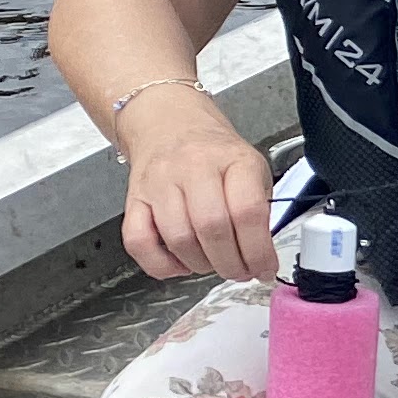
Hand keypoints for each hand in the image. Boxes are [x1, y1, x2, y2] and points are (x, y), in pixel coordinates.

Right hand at [119, 100, 278, 282]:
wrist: (170, 125)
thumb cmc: (215, 153)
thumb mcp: (252, 169)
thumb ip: (260, 210)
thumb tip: (262, 256)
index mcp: (233, 160)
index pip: (247, 211)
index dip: (258, 250)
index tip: (264, 269)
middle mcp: (194, 168)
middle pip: (212, 228)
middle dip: (231, 263)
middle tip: (240, 272)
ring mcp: (160, 183)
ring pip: (178, 239)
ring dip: (201, 265)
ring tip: (214, 264)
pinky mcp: (133, 199)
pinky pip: (138, 242)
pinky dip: (161, 264)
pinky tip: (180, 263)